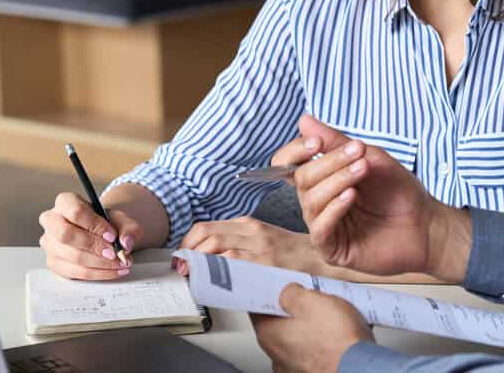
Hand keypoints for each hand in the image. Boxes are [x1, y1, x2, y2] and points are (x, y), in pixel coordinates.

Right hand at [38, 192, 139, 279]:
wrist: (101, 233)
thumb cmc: (106, 223)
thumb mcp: (121, 219)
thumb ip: (128, 228)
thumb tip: (126, 243)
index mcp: (65, 202)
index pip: (75, 211)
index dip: (94, 225)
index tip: (112, 236)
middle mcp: (52, 221)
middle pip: (65, 235)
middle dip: (93, 246)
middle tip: (114, 253)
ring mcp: (50, 243)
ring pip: (71, 256)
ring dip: (100, 263)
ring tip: (120, 263)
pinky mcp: (54, 263)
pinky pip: (74, 272)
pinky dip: (97, 273)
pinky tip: (113, 271)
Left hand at [176, 217, 323, 274]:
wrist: (322, 261)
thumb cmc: (295, 254)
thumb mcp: (265, 240)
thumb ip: (239, 244)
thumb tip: (208, 258)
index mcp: (250, 224)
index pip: (206, 227)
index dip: (187, 242)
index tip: (181, 256)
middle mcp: (252, 232)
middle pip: (206, 234)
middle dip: (187, 251)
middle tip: (181, 266)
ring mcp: (258, 247)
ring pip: (216, 246)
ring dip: (197, 261)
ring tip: (191, 275)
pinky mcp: (265, 263)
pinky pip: (233, 263)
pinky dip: (216, 270)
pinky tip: (210, 279)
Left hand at [252, 283, 373, 372]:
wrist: (360, 368)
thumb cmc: (335, 340)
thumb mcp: (309, 299)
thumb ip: (290, 292)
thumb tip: (287, 291)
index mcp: (269, 334)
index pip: (257, 308)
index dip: (268, 293)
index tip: (278, 286)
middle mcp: (277, 355)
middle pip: (278, 324)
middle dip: (294, 310)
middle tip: (312, 299)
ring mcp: (294, 368)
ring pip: (298, 339)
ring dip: (310, 327)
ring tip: (330, 316)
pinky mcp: (314, 372)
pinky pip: (314, 351)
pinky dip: (323, 342)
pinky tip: (338, 334)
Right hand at [276, 115, 471, 279]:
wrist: (425, 223)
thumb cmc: (398, 191)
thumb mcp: (368, 157)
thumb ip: (335, 142)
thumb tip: (304, 120)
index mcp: (322, 180)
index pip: (289, 164)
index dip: (296, 151)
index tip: (317, 142)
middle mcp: (318, 202)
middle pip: (301, 179)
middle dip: (328, 163)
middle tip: (358, 153)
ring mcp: (324, 227)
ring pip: (310, 201)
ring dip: (336, 180)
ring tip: (362, 170)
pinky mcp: (332, 250)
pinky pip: (320, 229)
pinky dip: (334, 208)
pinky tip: (351, 196)